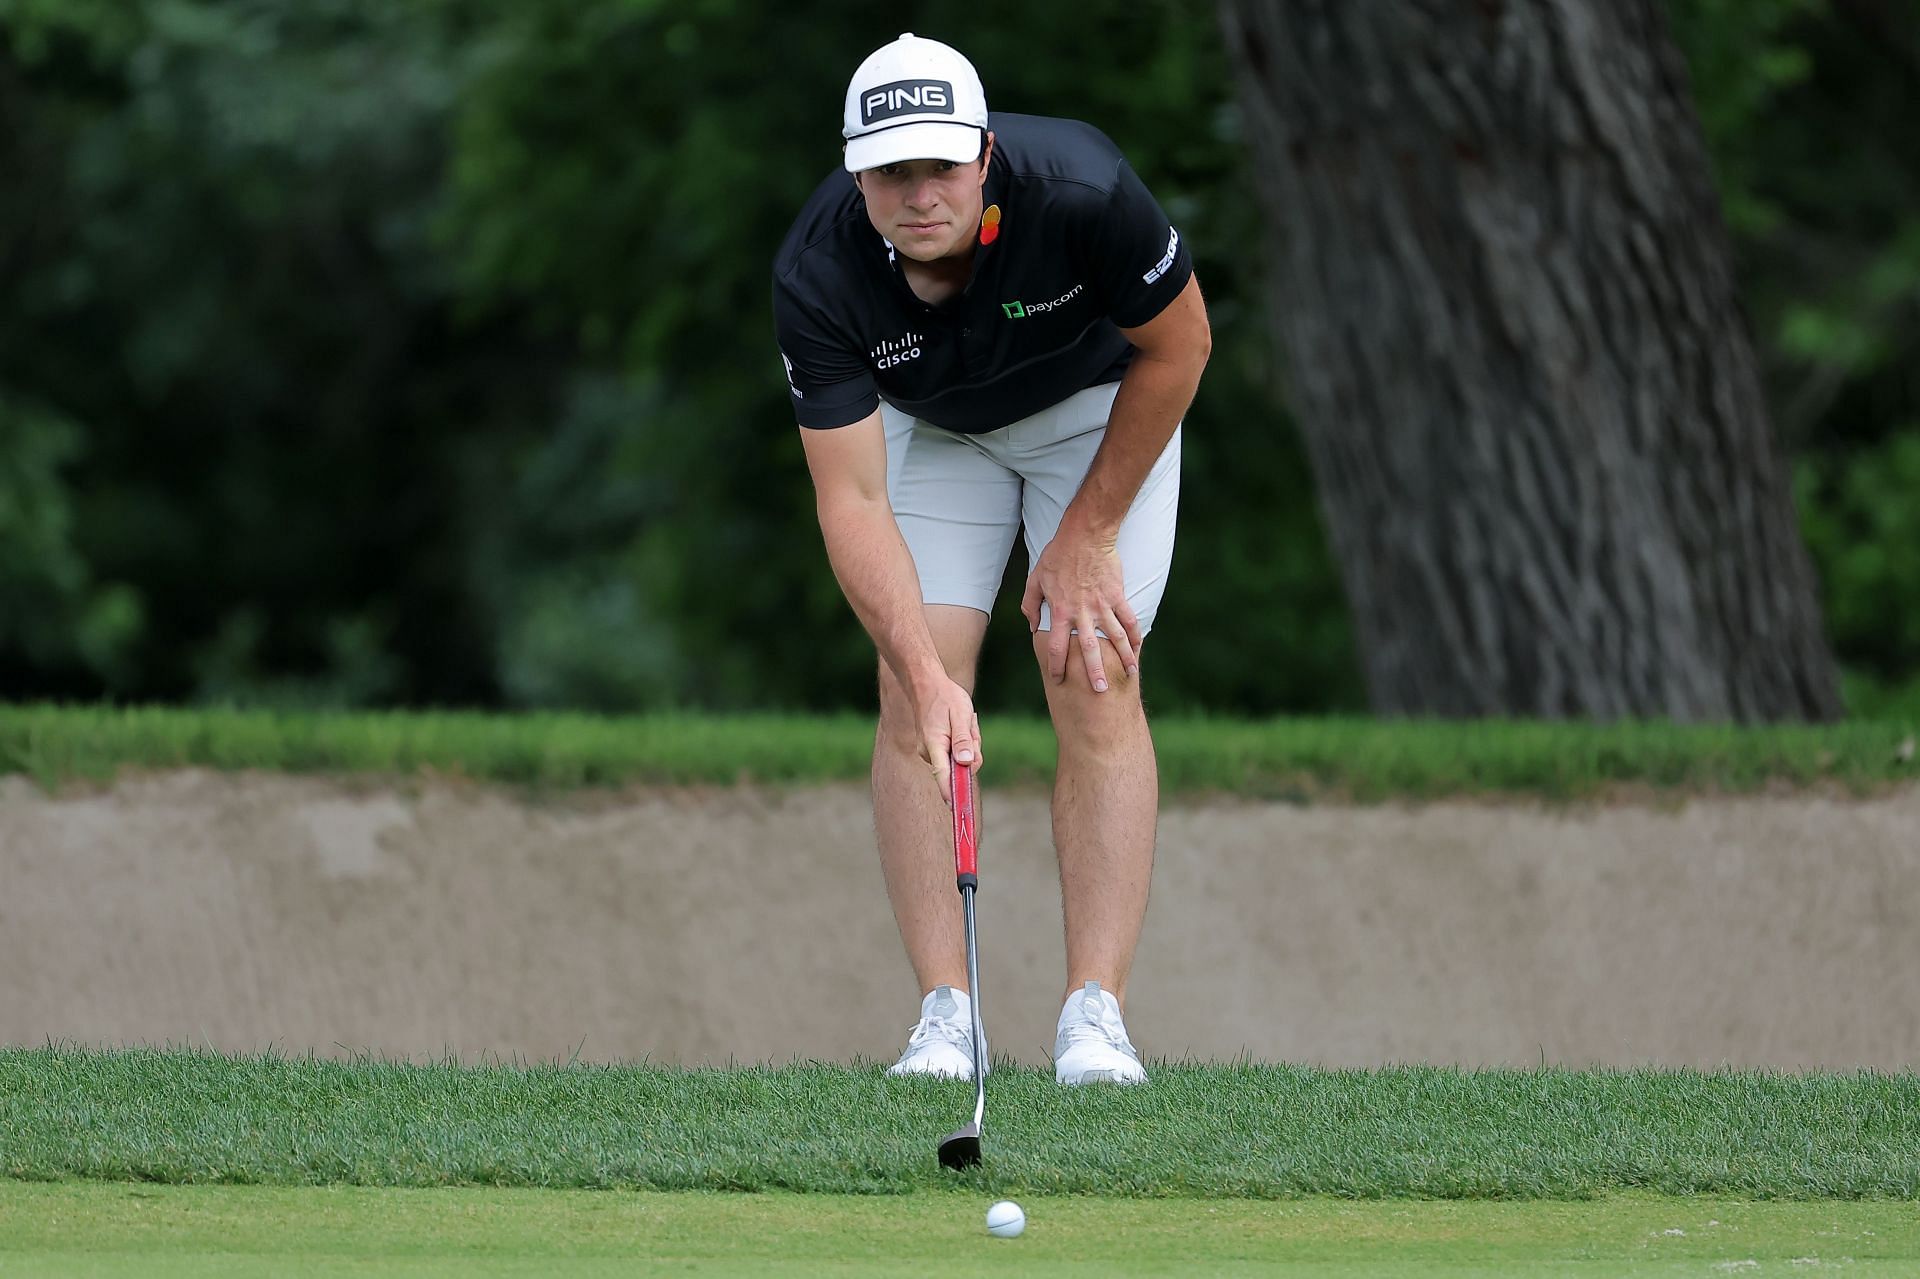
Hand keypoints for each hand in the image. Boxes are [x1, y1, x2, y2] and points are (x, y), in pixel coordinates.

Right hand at [915, 677, 981, 807]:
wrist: (926, 682)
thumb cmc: (945, 698)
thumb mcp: (961, 715)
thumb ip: (964, 741)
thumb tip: (967, 765)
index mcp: (935, 746)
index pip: (944, 777)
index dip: (953, 795)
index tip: (960, 812)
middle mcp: (930, 753)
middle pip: (960, 768)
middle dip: (972, 753)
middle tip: (970, 727)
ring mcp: (931, 752)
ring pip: (961, 760)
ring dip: (969, 744)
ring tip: (964, 722)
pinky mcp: (935, 750)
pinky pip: (957, 753)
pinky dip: (963, 741)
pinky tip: (960, 723)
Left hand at [1020, 528, 1141, 691]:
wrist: (1085, 535)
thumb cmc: (1057, 556)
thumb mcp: (1035, 578)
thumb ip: (1030, 604)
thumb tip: (1032, 626)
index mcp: (1061, 611)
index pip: (1058, 646)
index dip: (1057, 666)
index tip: (1058, 679)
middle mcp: (1083, 612)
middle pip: (1090, 649)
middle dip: (1094, 672)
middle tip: (1100, 692)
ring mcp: (1103, 605)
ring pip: (1115, 637)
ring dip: (1123, 658)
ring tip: (1130, 674)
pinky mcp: (1117, 595)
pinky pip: (1129, 619)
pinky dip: (1135, 635)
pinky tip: (1138, 648)